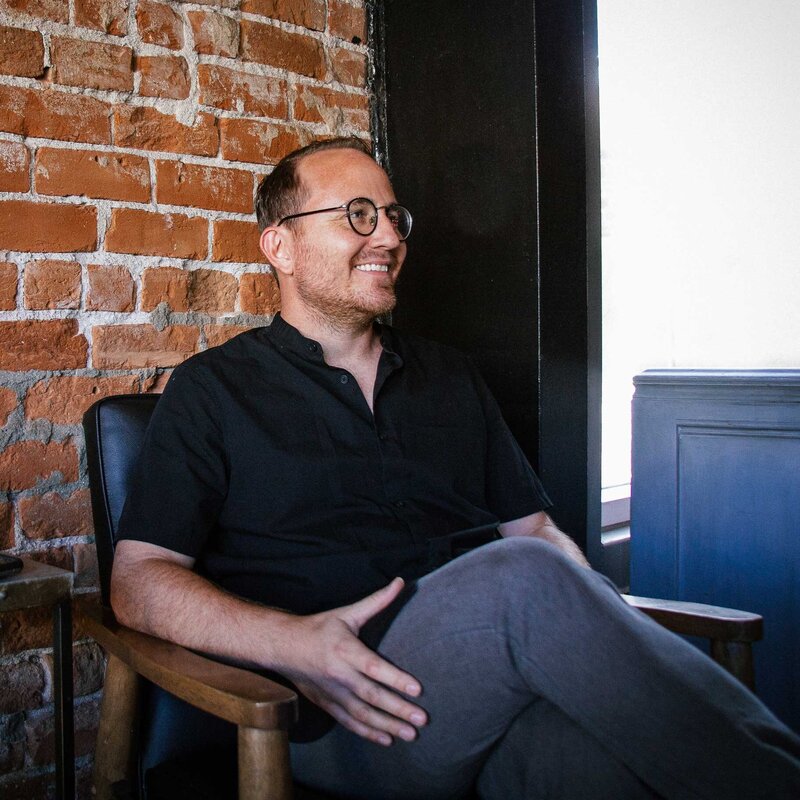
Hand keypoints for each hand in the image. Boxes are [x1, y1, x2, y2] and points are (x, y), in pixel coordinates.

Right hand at [277, 578, 427, 745]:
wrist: (284, 647)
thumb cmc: (319, 627)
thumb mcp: (347, 613)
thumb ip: (376, 601)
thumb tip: (401, 581)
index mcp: (345, 650)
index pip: (374, 667)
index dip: (395, 679)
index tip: (417, 689)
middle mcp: (339, 674)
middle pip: (372, 696)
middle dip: (399, 709)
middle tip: (423, 719)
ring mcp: (333, 693)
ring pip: (363, 714)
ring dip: (388, 725)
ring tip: (411, 734)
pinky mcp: (327, 704)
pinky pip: (349, 722)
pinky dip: (368, 732)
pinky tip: (388, 739)